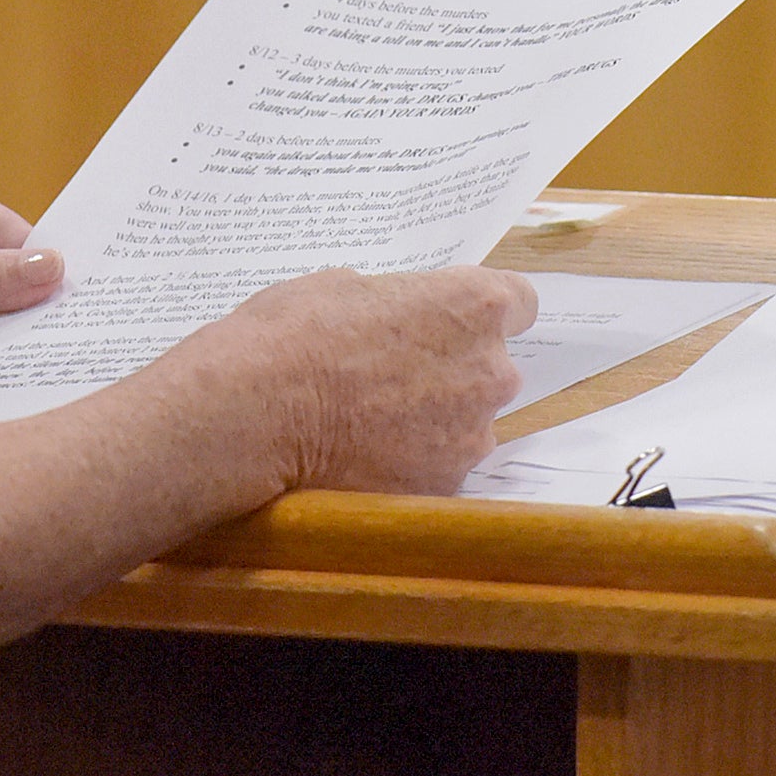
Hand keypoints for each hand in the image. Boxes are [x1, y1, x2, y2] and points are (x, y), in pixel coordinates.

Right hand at [200, 266, 536, 496]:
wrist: (255, 416)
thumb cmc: (293, 336)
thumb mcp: (341, 287)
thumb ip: (391, 302)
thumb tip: (390, 318)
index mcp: (473, 305)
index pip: (520, 303)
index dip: (484, 315)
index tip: (455, 324)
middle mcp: (490, 371)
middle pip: (492, 369)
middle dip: (453, 372)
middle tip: (393, 377)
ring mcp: (471, 437)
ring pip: (465, 425)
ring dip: (433, 423)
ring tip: (367, 425)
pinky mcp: (442, 487)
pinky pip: (437, 469)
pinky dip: (410, 465)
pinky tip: (361, 458)